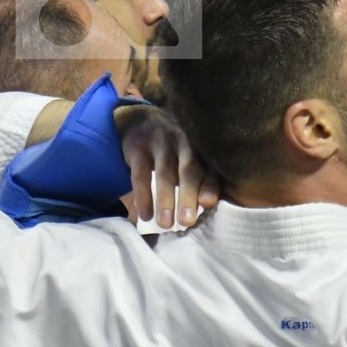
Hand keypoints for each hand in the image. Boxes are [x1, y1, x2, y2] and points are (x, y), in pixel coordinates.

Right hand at [116, 104, 219, 228]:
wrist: (141, 121)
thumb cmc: (173, 152)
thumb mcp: (189, 160)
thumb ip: (201, 180)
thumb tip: (208, 211)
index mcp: (200, 149)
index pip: (209, 169)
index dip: (209, 185)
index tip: (208, 204)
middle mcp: (183, 144)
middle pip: (188, 170)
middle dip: (188, 196)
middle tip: (187, 221)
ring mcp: (160, 144)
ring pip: (164, 174)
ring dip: (165, 200)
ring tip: (165, 224)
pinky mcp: (138, 148)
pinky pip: (140, 175)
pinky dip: (143, 196)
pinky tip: (145, 215)